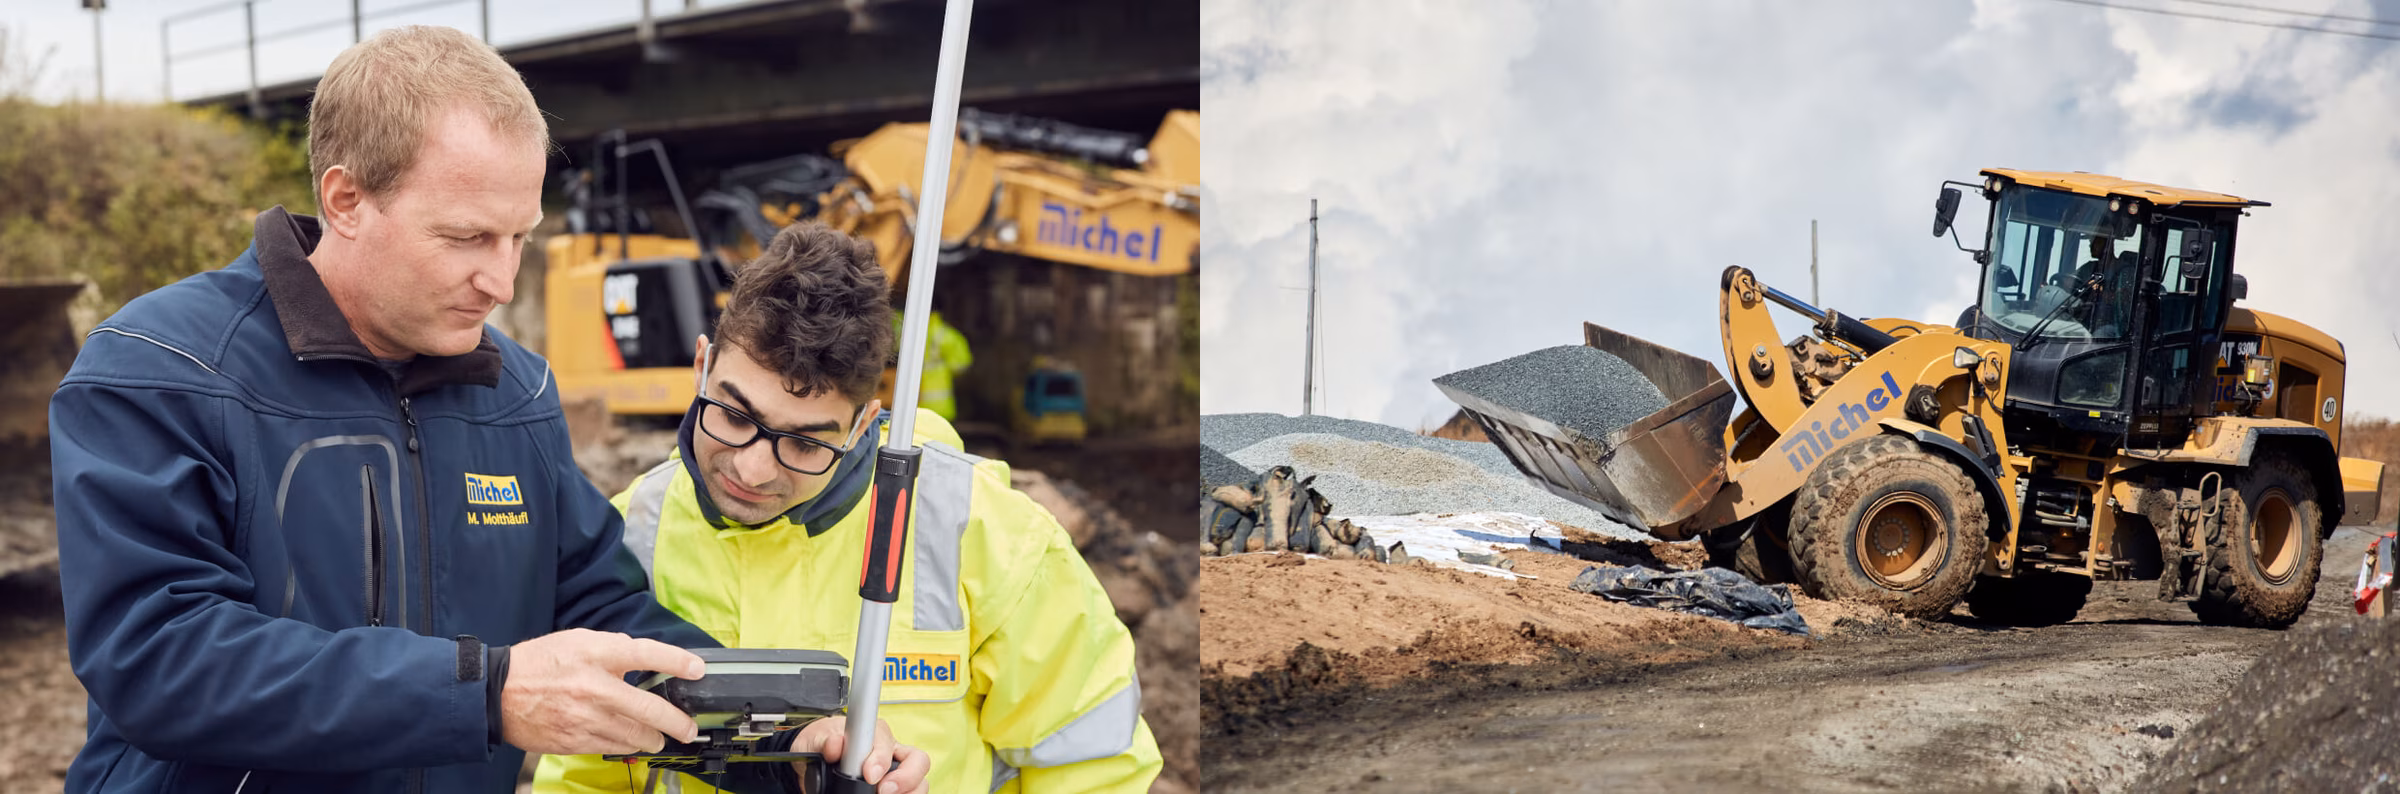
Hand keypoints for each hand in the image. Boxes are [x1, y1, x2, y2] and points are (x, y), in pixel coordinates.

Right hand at [499, 629, 704, 754]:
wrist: (498, 694)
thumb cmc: (537, 664)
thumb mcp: (576, 640)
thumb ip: (611, 646)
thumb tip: (638, 654)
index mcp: (595, 655)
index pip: (645, 654)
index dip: (676, 661)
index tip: (697, 669)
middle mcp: (593, 687)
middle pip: (648, 708)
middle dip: (675, 722)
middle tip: (688, 727)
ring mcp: (585, 718)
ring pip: (634, 735)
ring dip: (652, 738)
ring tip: (659, 736)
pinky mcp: (575, 741)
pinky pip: (612, 748)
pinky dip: (627, 746)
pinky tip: (631, 742)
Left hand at [792, 716, 930, 793]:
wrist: (815, 758)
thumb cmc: (821, 744)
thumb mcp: (815, 739)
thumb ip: (825, 741)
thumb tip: (836, 744)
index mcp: (875, 734)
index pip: (888, 742)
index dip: (881, 760)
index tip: (869, 775)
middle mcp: (891, 751)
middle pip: (917, 760)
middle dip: (906, 778)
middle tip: (883, 791)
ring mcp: (895, 772)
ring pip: (919, 782)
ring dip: (909, 791)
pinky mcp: (894, 787)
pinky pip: (909, 793)